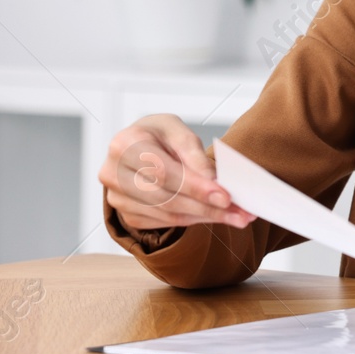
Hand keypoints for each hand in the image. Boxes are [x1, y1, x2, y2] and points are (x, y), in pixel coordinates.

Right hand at [100, 114, 255, 232]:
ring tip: (236, 216)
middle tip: (241, 213)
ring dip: (206, 217)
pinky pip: (163, 222)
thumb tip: (214, 181)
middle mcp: (113, 173)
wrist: (137, 146)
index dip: (196, 187)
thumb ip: (194, 154)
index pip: (164, 172)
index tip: (226, 196)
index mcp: (125, 144)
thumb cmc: (158, 135)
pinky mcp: (125, 213)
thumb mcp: (177, 131)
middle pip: (167, 198)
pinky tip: (214, 216)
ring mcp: (116, 197)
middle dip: (208, 207)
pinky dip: (193, 220)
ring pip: (167, 214)